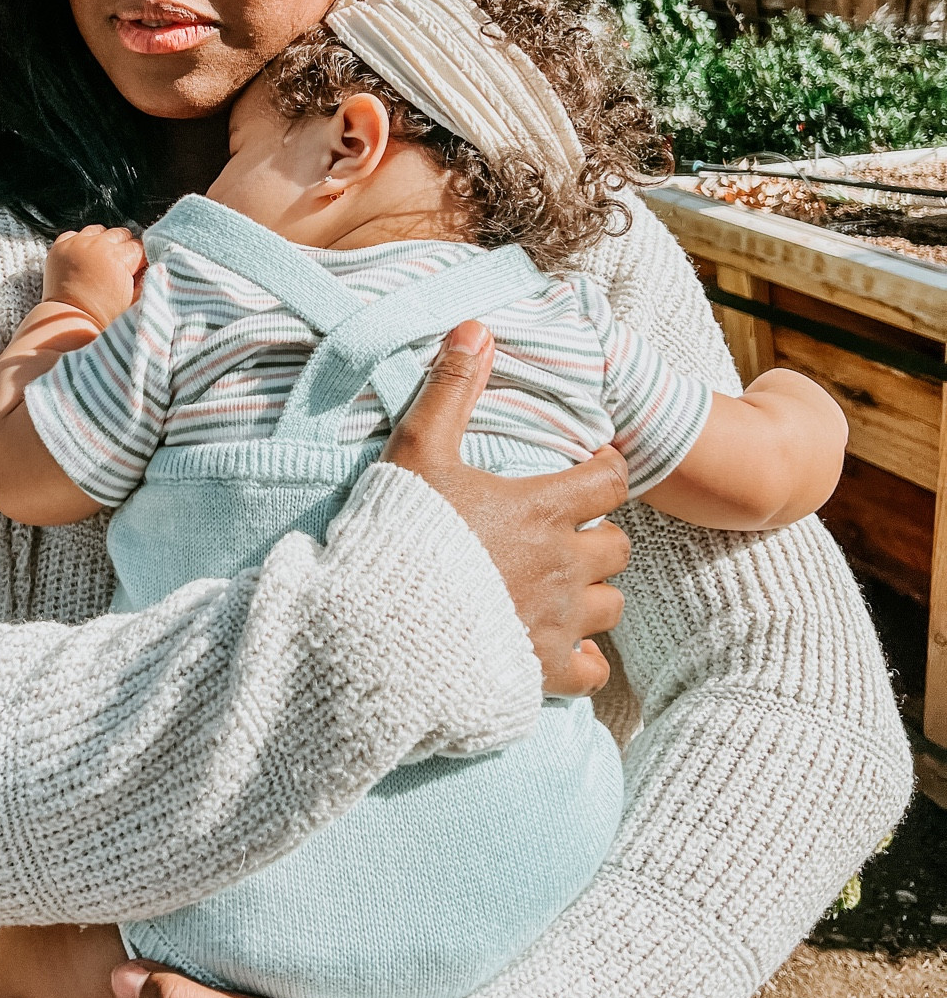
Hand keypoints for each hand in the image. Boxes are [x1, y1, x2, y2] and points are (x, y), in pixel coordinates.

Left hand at [42, 225, 145, 329]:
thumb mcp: (134, 302)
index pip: (139, 247)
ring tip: (101, 262)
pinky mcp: (59, 247)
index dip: (140, 261)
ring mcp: (76, 244)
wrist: (68, 323)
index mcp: (119, 257)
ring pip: (99, 231)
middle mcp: (97, 245)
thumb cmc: (102, 317)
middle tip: (120, 268)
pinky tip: (83, 259)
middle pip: (121, 234)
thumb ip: (148, 281)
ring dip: (103, 243)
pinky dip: (81, 244)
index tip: (136, 272)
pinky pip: (75, 234)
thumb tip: (156, 268)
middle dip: (124, 249)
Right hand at [382, 321, 629, 695]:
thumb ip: (451, 390)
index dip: (607, 472)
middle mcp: (562, 565)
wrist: (379, 629)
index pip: (611, 482)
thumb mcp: (417, 452)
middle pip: (618, 546)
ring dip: (592, 594)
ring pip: (611, 606)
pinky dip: (582, 658)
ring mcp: (556, 621)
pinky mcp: (543, 670)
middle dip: (598, 536)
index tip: (592, 470)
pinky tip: (554, 646)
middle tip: (566, 534)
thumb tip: (476, 327)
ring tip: (559, 589)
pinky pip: (592, 669)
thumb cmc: (398, 536)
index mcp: (541, 509)